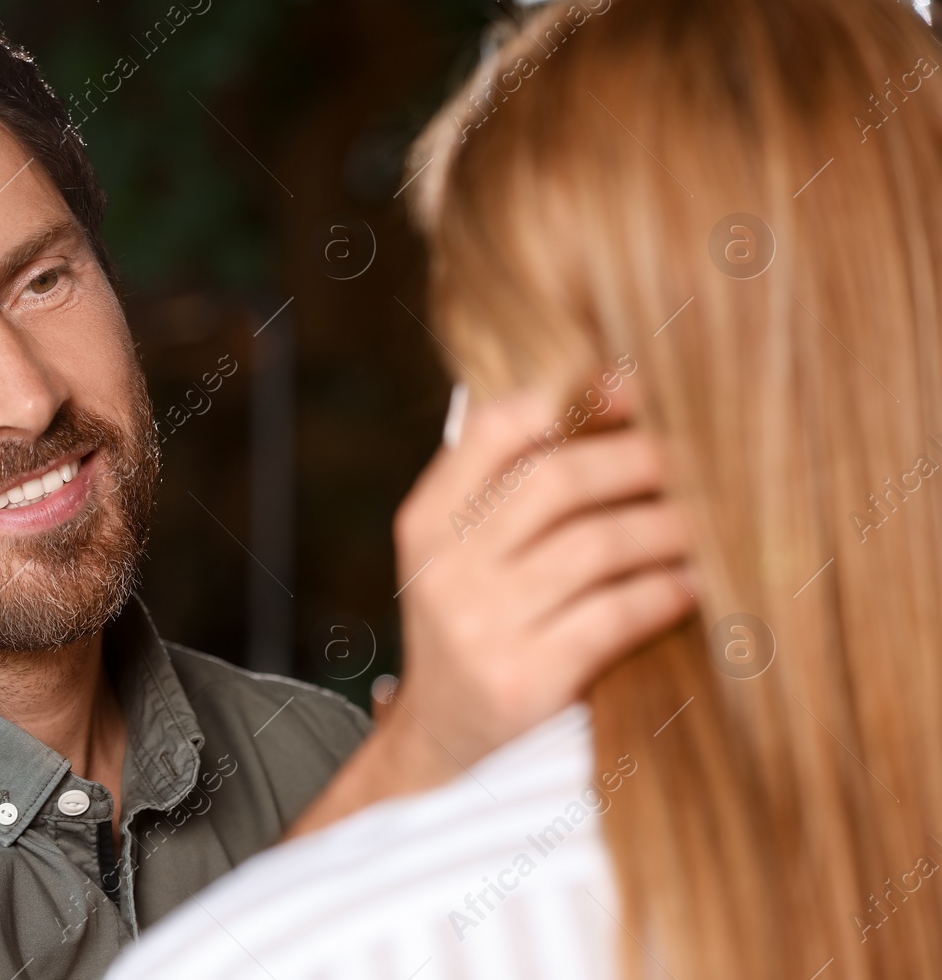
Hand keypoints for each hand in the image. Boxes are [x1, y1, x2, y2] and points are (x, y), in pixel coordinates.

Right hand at [287, 387, 695, 837]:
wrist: (444, 748)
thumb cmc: (477, 628)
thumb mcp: (463, 555)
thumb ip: (511, 487)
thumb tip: (609, 393)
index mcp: (426, 521)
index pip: (492, 430)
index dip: (570, 399)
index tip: (636, 388)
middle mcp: (444, 568)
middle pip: (556, 481)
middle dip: (639, 458)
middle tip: (697, 454)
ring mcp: (480, 626)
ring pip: (597, 545)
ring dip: (669, 524)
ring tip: (710, 519)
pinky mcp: (525, 680)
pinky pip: (616, 614)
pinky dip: (667, 590)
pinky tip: (696, 584)